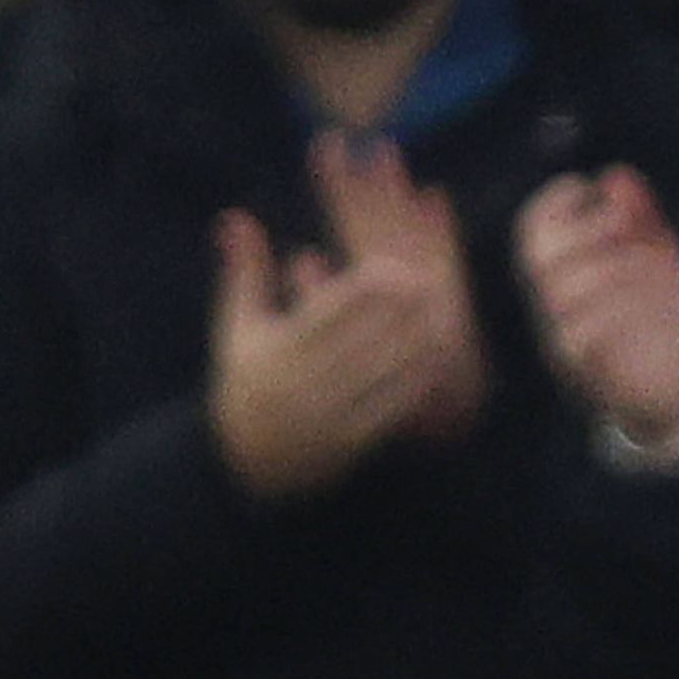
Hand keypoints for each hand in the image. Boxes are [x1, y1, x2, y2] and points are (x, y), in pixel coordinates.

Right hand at [205, 139, 484, 498]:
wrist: (238, 461)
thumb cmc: (244, 380)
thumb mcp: (237, 327)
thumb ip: (245, 272)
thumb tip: (236, 217)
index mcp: (275, 352)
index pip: (323, 313)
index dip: (362, 289)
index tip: (395, 265)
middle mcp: (300, 384)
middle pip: (357, 340)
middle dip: (396, 311)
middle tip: (431, 281)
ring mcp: (325, 416)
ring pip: (377, 374)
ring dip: (412, 342)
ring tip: (442, 313)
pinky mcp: (348, 444)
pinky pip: (387, 410)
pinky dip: (412, 384)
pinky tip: (437, 360)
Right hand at [517, 165, 678, 453]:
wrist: (676, 395)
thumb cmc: (660, 320)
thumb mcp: (659, 261)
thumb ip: (640, 218)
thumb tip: (619, 174)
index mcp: (567, 272)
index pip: (534, 229)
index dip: (556, 201)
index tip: (592, 187)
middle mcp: (556, 305)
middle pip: (542, 257)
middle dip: (586, 228)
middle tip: (627, 223)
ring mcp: (566, 338)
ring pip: (563, 292)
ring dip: (609, 265)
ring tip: (646, 263)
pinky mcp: (587, 371)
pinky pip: (582, 335)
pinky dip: (615, 310)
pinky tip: (644, 302)